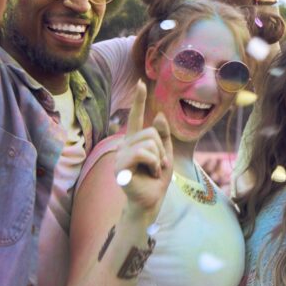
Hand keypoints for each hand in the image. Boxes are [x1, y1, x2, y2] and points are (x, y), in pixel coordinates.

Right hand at [115, 81, 172, 221]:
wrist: (151, 201)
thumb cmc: (156, 179)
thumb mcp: (165, 154)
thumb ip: (162, 135)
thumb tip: (159, 114)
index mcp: (134, 141)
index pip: (137, 118)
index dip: (139, 100)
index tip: (141, 83)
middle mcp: (124, 146)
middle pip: (150, 133)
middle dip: (161, 150)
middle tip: (158, 166)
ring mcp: (120, 157)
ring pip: (148, 143)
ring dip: (158, 159)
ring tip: (153, 171)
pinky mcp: (120, 168)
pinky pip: (143, 154)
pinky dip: (154, 165)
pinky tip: (150, 175)